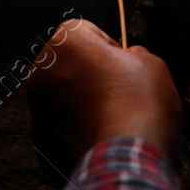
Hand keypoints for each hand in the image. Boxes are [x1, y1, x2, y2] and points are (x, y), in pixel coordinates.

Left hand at [27, 19, 180, 161]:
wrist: (126, 157)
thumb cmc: (140, 102)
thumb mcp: (151, 63)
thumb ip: (134, 55)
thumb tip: (128, 60)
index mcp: (66, 42)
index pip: (88, 32)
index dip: (111, 47)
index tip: (126, 66)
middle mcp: (43, 69)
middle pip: (70, 62)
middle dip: (91, 73)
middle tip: (121, 92)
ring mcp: (38, 104)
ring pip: (63, 93)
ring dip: (82, 100)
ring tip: (113, 116)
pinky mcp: (40, 136)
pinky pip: (61, 123)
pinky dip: (77, 127)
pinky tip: (101, 134)